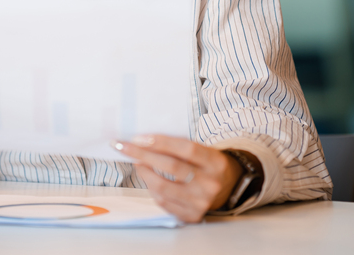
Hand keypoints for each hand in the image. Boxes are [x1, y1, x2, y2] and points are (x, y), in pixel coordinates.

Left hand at [114, 134, 241, 223]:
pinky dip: (151, 189)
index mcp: (215, 163)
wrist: (229, 187)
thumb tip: (144, 141)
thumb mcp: (204, 150)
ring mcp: (201, 202)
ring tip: (137, 162)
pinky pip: (164, 202)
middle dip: (143, 155)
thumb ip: (179, 146)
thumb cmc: (208, 164)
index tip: (138, 138)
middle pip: (171, 167)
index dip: (161, 142)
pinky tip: (148, 179)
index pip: (186, 149)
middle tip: (124, 147)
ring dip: (144, 173)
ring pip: (163, 187)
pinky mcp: (192, 216)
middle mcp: (210, 184)